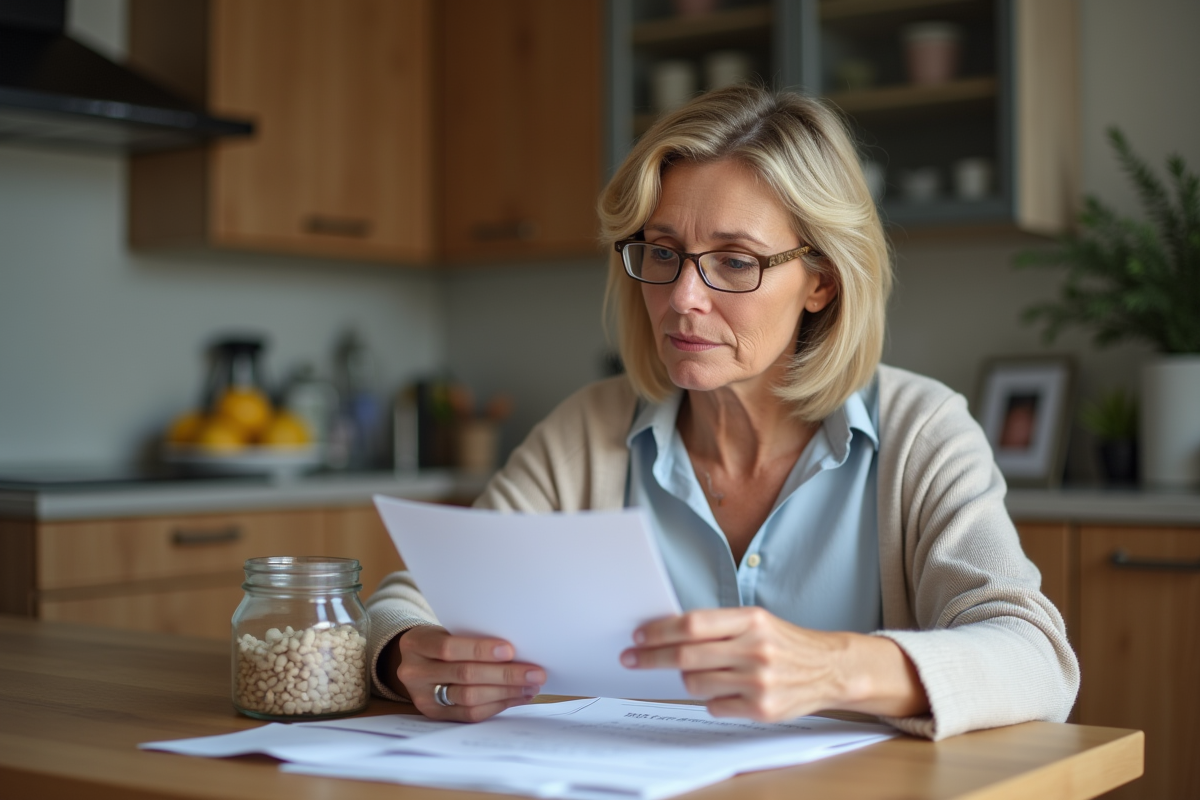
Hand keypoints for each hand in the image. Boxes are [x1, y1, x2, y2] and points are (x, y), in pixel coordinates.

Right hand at [385, 625, 545, 721]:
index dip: (480, 650)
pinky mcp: (435, 715)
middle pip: (464, 675)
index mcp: (415, 644)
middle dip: (504, 675)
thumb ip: (471, 638)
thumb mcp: (446, 631)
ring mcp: (423, 698)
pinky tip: (517, 697)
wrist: (415, 662)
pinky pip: (469, 714)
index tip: (511, 650)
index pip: (448, 647)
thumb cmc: (441, 641)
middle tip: (535, 673)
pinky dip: (497, 705)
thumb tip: (518, 651)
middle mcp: (414, 672)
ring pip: (469, 698)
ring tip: (531, 686)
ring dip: (506, 692)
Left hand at [619, 607, 927, 721]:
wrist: (829, 669)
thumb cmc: (784, 642)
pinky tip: (723, 690)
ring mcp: (759, 681)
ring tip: (693, 672)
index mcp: (751, 620)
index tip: (638, 635)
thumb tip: (667, 632)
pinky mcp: (762, 708)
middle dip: (652, 657)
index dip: (659, 630)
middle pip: (686, 655)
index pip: (692, 624)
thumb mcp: (756, 621)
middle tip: (632, 658)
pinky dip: (710, 699)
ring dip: (685, 678)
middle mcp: (755, 649)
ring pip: (696, 683)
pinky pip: (714, 706)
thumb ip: (718, 626)